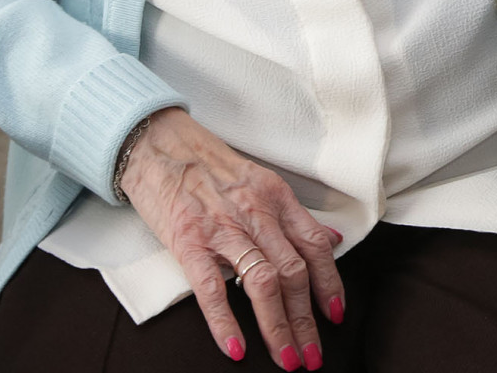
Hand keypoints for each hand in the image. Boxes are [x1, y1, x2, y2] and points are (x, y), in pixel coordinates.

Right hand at [119, 108, 344, 367]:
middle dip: (307, 321)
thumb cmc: (210, 166)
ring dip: (278, 327)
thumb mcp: (262, 181)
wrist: (159, 144)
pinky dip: (226, 321)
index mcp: (278, 199)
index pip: (316, 247)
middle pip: (294, 273)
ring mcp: (224, 228)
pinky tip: (236, 348)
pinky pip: (212, 288)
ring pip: (263, 283)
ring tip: (287, 359)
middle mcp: (258, 214)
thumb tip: (333, 240)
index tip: (337, 315)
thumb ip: (295, 216)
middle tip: (314, 356)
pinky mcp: (189, 241)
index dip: (331, 284)